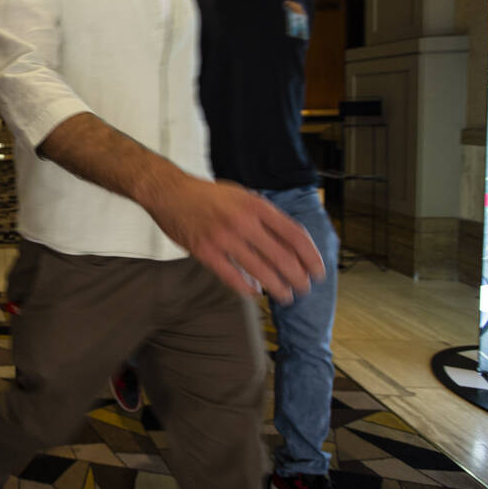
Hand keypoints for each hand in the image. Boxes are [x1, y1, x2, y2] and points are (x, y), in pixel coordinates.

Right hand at [142, 174, 324, 302]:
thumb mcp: (242, 195)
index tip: (318, 270)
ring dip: (277, 288)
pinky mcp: (205, 252)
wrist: (169, 192)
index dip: (311, 256)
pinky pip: (232, 276)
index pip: (294, 235)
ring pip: (260, 271)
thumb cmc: (206, 195)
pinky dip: (247, 288)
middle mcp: (243, 221)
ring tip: (285, 296)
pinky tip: (255, 293)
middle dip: (298, 277)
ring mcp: (223, 238)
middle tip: (304, 288)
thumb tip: (286, 244)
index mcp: (256, 205)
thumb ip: (264, 216)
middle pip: (282, 257)